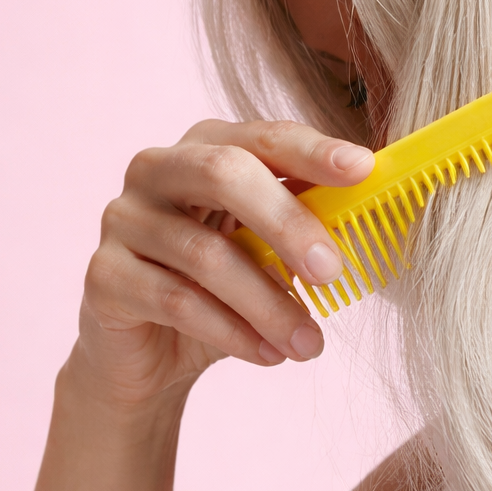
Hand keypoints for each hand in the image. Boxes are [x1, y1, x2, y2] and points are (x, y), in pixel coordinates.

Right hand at [69, 119, 375, 407]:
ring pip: (205, 253)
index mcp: (209, 144)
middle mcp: (159, 168)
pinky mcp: (103, 276)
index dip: (314, 150)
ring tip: (310, 344)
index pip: (265, 136)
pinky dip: (231, 331)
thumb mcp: (278, 250)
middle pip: (224, 174)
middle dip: (288, 222)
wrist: (152, 354)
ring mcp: (123, 218)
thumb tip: (388, 207)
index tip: (365, 169)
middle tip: (334, 270)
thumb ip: (318, 220)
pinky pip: (175, 300)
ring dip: (268, 303)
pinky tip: (269, 354)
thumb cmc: (229, 285)